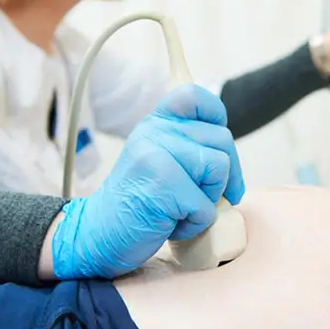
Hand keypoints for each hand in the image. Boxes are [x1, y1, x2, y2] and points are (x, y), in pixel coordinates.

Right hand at [50, 84, 244, 279]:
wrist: (100, 233)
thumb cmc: (138, 200)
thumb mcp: (157, 157)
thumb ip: (184, 142)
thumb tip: (229, 151)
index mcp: (155, 121)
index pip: (194, 96)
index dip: (215, 116)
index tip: (213, 147)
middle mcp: (155, 131)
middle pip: (222, 138)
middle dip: (226, 174)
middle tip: (205, 195)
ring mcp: (157, 154)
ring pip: (220, 167)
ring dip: (210, 198)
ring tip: (182, 208)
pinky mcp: (163, 184)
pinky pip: (207, 205)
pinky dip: (197, 223)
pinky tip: (172, 224)